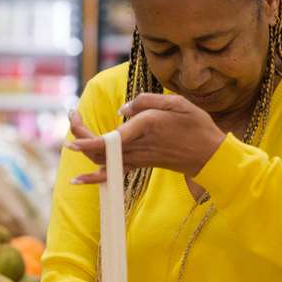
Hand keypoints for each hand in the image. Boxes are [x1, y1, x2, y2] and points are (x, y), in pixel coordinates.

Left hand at [67, 93, 225, 184]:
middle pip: (100, 149)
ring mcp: (138, 157)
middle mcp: (137, 146)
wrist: (210, 156)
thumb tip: (121, 111)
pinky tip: (78, 179)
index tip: (71, 139)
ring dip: (84, 147)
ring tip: (76, 125)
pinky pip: (113, 172)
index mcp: (145, 128)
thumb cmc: (196, 125)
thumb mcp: (177, 102)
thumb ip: (146, 101)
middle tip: (72, 114)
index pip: (111, 139)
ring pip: (103, 160)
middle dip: (80, 135)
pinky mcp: (140, 164)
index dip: (88, 140)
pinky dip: (94, 176)